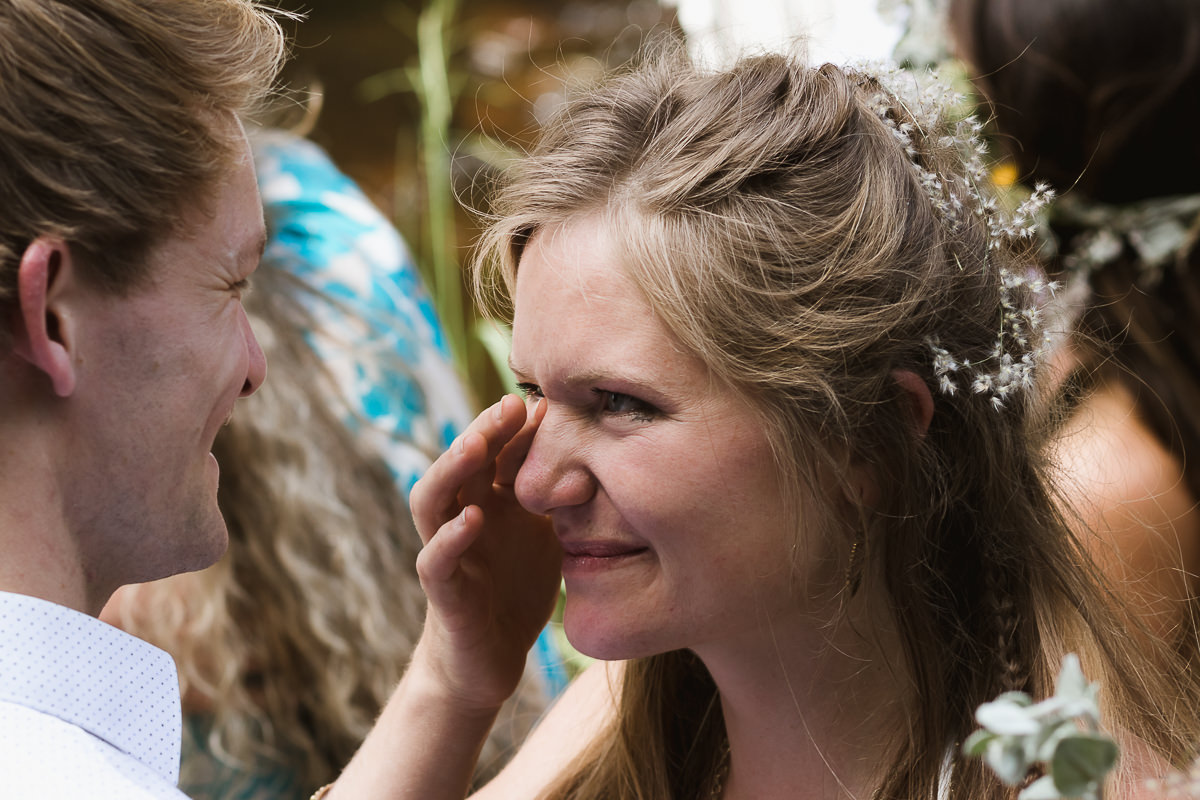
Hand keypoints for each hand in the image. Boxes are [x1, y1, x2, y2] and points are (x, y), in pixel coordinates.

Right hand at [410, 394, 561, 712]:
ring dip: (451, 468)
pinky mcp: (443, 593)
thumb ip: (565, 502)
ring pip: (432, 500)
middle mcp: (462, 518)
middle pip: (462, 463)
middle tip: (511, 405)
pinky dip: (450, 536)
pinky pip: (435, 560)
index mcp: (489, 502)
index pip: (496, 453)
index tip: (548, 401)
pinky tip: (473, 518)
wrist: (488, 662)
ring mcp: (448, 552)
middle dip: (484, 431)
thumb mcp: (550, 538)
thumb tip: (610, 460)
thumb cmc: (517, 591)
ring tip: (476, 445)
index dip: (517, 428)